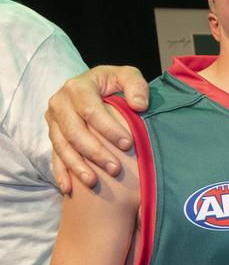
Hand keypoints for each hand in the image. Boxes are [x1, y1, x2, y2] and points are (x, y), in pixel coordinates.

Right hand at [46, 65, 148, 191]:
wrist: (95, 88)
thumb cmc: (115, 84)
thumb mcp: (127, 76)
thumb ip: (136, 85)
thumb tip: (139, 105)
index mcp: (77, 86)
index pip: (90, 110)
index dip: (108, 129)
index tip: (128, 144)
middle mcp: (59, 103)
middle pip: (74, 131)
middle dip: (95, 152)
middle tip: (116, 169)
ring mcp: (53, 121)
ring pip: (62, 146)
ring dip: (78, 166)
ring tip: (95, 182)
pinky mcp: (52, 135)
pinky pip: (54, 156)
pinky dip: (61, 173)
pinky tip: (70, 188)